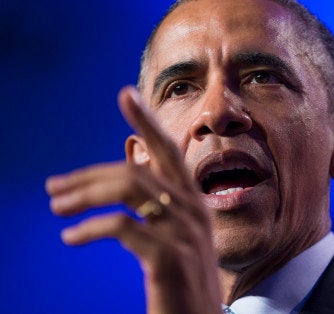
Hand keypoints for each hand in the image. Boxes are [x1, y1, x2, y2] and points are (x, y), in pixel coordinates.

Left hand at [45, 86, 221, 313]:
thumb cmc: (184, 280)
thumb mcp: (177, 237)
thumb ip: (161, 204)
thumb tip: (133, 170)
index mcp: (194, 202)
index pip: (169, 152)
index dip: (147, 121)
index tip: (125, 94)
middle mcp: (192, 210)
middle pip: (140, 167)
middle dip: (92, 170)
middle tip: (52, 185)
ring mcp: (183, 232)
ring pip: (129, 189)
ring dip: (84, 195)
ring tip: (55, 208)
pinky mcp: (169, 256)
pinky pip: (123, 227)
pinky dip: (90, 228)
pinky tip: (70, 237)